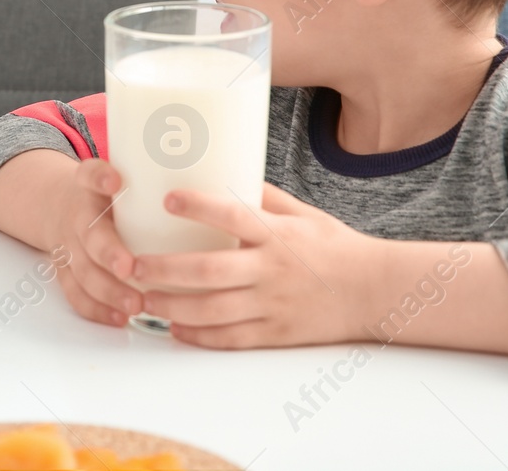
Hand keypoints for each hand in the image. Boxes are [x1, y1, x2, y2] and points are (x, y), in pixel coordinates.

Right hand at [46, 159, 144, 327]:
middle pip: (88, 233)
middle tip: (130, 267)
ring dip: (107, 290)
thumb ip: (160, 174)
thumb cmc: (109, 195)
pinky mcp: (66, 272)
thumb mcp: (123, 175)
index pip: (90, 174)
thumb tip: (229, 173)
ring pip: (82, 271)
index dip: (100, 177)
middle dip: (109, 252)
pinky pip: (76, 294)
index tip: (116, 181)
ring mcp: (69, 246)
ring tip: (134, 305)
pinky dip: (97, 309)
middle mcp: (78, 215)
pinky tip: (119, 318)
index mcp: (91, 185)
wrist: (62, 206)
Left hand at [134, 184, 377, 347]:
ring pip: (212, 309)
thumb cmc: (335, 247)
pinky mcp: (276, 333)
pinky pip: (230, 338)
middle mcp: (272, 270)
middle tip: (133, 264)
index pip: (233, 215)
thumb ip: (264, 197)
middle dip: (165, 269)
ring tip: (144, 298)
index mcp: (278, 234)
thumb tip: (225, 169)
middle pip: (209, 271)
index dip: (199, 207)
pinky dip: (199, 336)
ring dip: (172, 306)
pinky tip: (175, 329)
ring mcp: (273, 304)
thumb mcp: (303, 214)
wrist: (374, 291)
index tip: (167, 198)